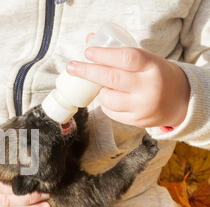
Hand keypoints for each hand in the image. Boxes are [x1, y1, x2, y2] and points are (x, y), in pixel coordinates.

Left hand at [66, 40, 189, 127]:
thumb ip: (120, 52)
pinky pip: (110, 111)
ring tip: (103, 85)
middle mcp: (148, 88)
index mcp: (153, 67)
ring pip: (107, 98)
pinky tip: (110, 97)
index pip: (127, 58)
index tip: (88, 52)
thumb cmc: (156, 75)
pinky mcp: (136, 121)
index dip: (104, 55)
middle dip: (87, 72)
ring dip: (99, 90)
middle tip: (72, 67)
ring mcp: (142, 106)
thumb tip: (90, 40)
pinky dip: (105, 103)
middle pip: (111, 78)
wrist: (180, 101)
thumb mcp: (147, 60)